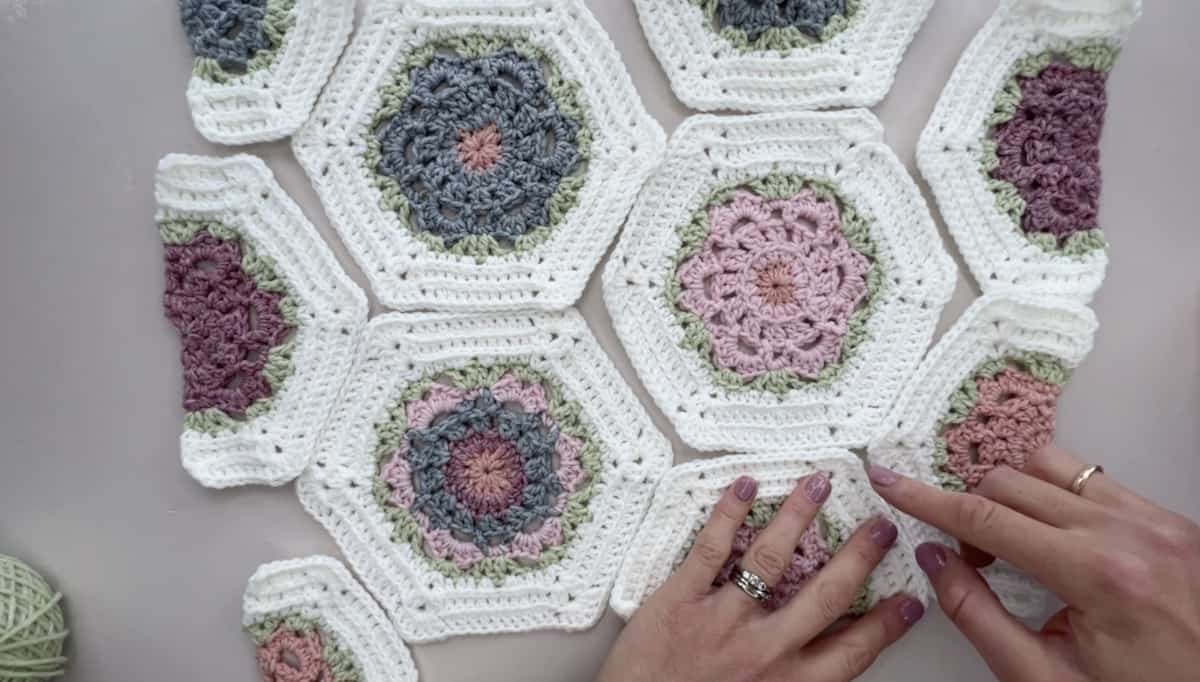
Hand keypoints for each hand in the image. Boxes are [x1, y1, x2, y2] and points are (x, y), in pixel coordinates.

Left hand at [596, 473, 925, 681]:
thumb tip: (824, 657)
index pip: (852, 651)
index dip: (886, 624)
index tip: (911, 599)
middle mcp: (764, 651)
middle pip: (825, 594)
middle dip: (859, 556)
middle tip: (881, 526)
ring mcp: (722, 620)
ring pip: (772, 558)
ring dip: (799, 516)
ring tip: (820, 483)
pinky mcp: (679, 600)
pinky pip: (710, 548)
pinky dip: (729, 513)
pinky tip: (746, 486)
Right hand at [869, 445, 1199, 681]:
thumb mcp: (1043, 679)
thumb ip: (978, 615)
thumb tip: (936, 560)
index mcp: (1098, 574)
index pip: (987, 518)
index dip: (928, 500)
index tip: (891, 483)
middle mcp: (1132, 532)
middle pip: (1012, 482)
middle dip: (971, 510)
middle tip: (970, 560)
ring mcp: (1158, 520)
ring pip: (1052, 465)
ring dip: (1015, 495)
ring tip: (1014, 544)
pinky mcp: (1172, 520)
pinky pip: (1094, 481)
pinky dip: (1059, 499)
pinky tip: (1057, 540)